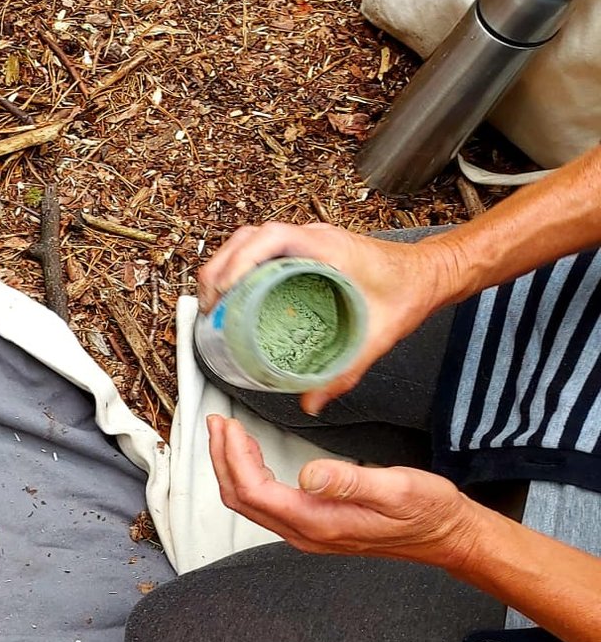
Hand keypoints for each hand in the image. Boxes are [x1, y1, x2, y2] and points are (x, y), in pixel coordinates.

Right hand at [197, 223, 452, 414]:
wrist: (432, 273)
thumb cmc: (410, 291)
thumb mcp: (379, 335)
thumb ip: (346, 372)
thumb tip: (312, 403)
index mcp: (328, 248)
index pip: (269, 239)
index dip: (238, 261)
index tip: (223, 291)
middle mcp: (313, 238)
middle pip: (248, 239)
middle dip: (219, 268)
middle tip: (209, 307)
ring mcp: (308, 241)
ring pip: (250, 241)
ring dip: (226, 265)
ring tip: (215, 302)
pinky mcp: (307, 249)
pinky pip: (263, 249)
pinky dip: (241, 266)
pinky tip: (237, 294)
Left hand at [209, 414, 478, 564]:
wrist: (447, 536)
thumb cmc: (427, 511)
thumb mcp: (397, 489)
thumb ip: (351, 482)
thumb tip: (308, 474)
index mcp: (318, 522)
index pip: (254, 490)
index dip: (232, 458)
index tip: (228, 425)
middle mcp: (304, 533)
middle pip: (241, 499)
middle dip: (222, 459)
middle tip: (217, 422)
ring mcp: (306, 533)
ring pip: (249, 503)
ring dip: (231, 468)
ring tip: (226, 434)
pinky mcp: (312, 526)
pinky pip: (265, 504)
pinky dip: (249, 476)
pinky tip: (252, 456)